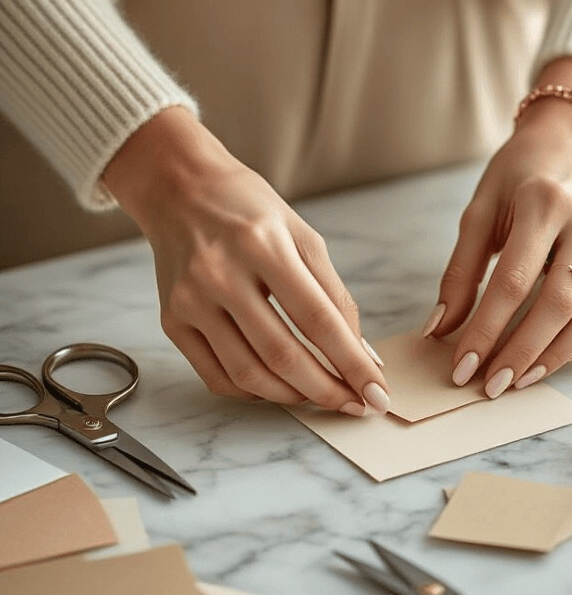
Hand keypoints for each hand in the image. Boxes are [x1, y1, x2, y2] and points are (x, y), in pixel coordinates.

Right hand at [103, 109, 389, 414]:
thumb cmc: (248, 209)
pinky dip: (254, 392)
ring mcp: (191, 300)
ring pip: (249, 374)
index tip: (375, 393)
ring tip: (319, 395)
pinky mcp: (172, 320)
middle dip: (327, 390)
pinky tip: (277, 386)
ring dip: (292, 396)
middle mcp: (221, 274)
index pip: (318, 320)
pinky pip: (217, 376)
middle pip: (282, 355)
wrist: (179, 189)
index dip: (351, 364)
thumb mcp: (302, 235)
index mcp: (263, 245)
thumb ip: (334, 294)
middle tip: (354, 405)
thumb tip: (360, 354)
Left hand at [423, 62, 571, 395]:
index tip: (462, 367)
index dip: (485, 331)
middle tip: (491, 386)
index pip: (512, 282)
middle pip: (558, 303)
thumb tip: (438, 330)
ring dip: (557, 355)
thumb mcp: (480, 208)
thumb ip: (459, 270)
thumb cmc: (519, 174)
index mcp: (544, 202)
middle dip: (520, 353)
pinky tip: (559, 355)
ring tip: (521, 378)